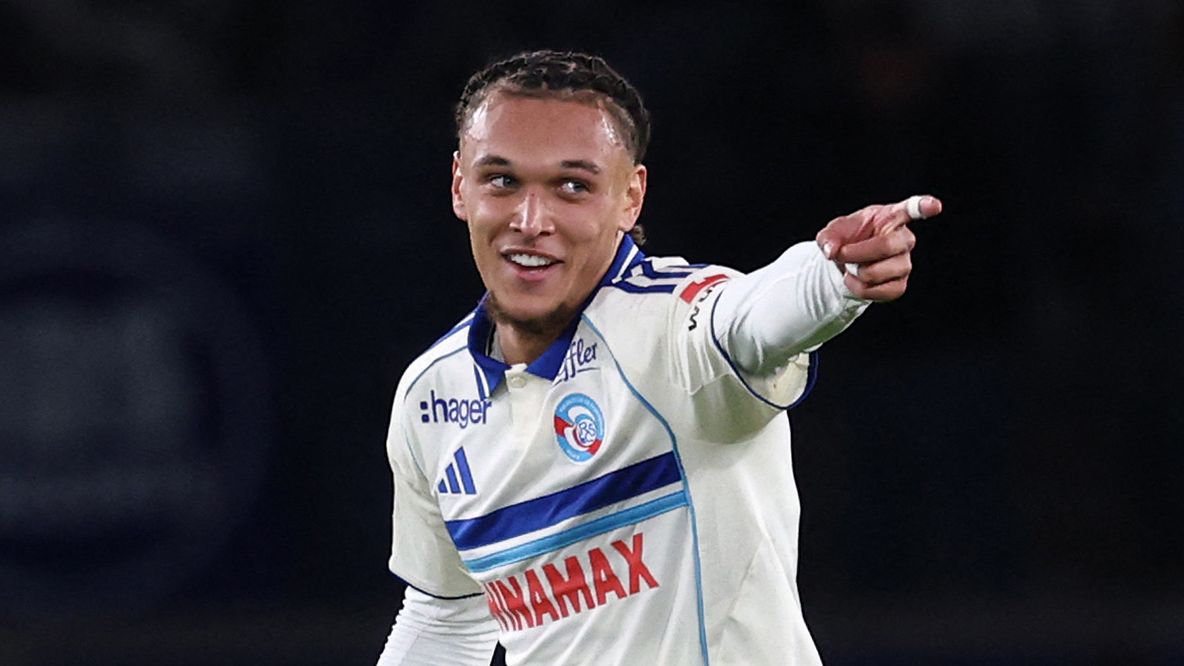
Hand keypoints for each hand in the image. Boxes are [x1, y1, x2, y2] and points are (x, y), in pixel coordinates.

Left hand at [815, 194, 942, 301]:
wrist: (845, 264)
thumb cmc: (845, 240)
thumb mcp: (831, 233)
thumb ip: (827, 238)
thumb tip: (832, 250)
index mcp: (890, 217)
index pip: (911, 209)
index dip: (923, 206)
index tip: (934, 206)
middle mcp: (904, 238)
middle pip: (886, 246)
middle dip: (856, 253)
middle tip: (840, 254)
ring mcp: (905, 263)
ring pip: (879, 272)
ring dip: (855, 272)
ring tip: (851, 267)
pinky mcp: (900, 285)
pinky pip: (880, 291)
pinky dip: (859, 289)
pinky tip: (855, 280)